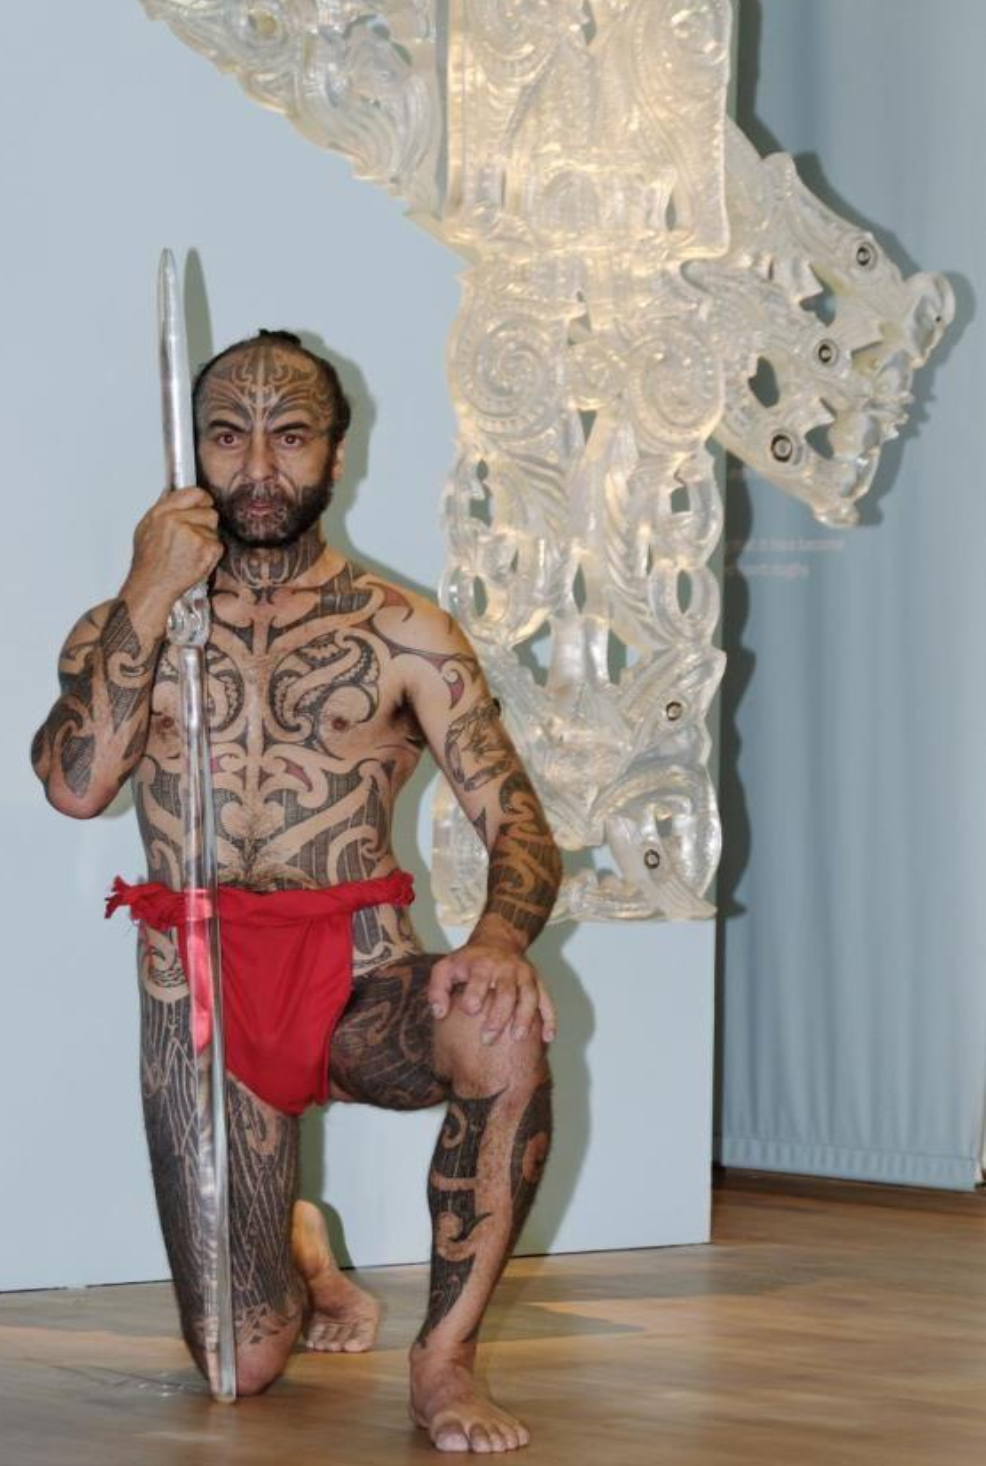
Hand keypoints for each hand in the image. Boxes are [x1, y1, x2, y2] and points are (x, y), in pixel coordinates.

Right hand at [124, 486, 222, 609]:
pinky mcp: (206, 549)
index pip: (194, 493)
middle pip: (209, 512)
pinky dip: (211, 555)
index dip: (203, 499)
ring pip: (214, 530)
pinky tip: (196, 560)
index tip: (204, 504)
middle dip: (205, 525)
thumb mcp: (146, 528)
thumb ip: (162, 509)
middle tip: (193, 539)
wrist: (152, 586)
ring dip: (207, 540)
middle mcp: (177, 520)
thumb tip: (172, 494)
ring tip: (190, 552)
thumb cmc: (149, 563)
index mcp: (162, 513)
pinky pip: (218, 546)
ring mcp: (193, 535)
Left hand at [428, 942, 556, 1044]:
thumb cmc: (468, 960)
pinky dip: (550, 1018)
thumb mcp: (446, 967)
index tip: (470, 1010)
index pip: (480, 979)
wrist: (498, 938)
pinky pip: (547, 1000)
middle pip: (506, 992)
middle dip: (498, 1016)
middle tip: (488, 1038)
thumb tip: (440, 1013)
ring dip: (525, 1017)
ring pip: (529, 996)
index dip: (475, 994)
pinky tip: (548, 1037)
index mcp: (482, 964)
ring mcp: (525, 975)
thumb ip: (437, 989)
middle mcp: (506, 968)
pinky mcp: (538, 981)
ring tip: (518, 1038)